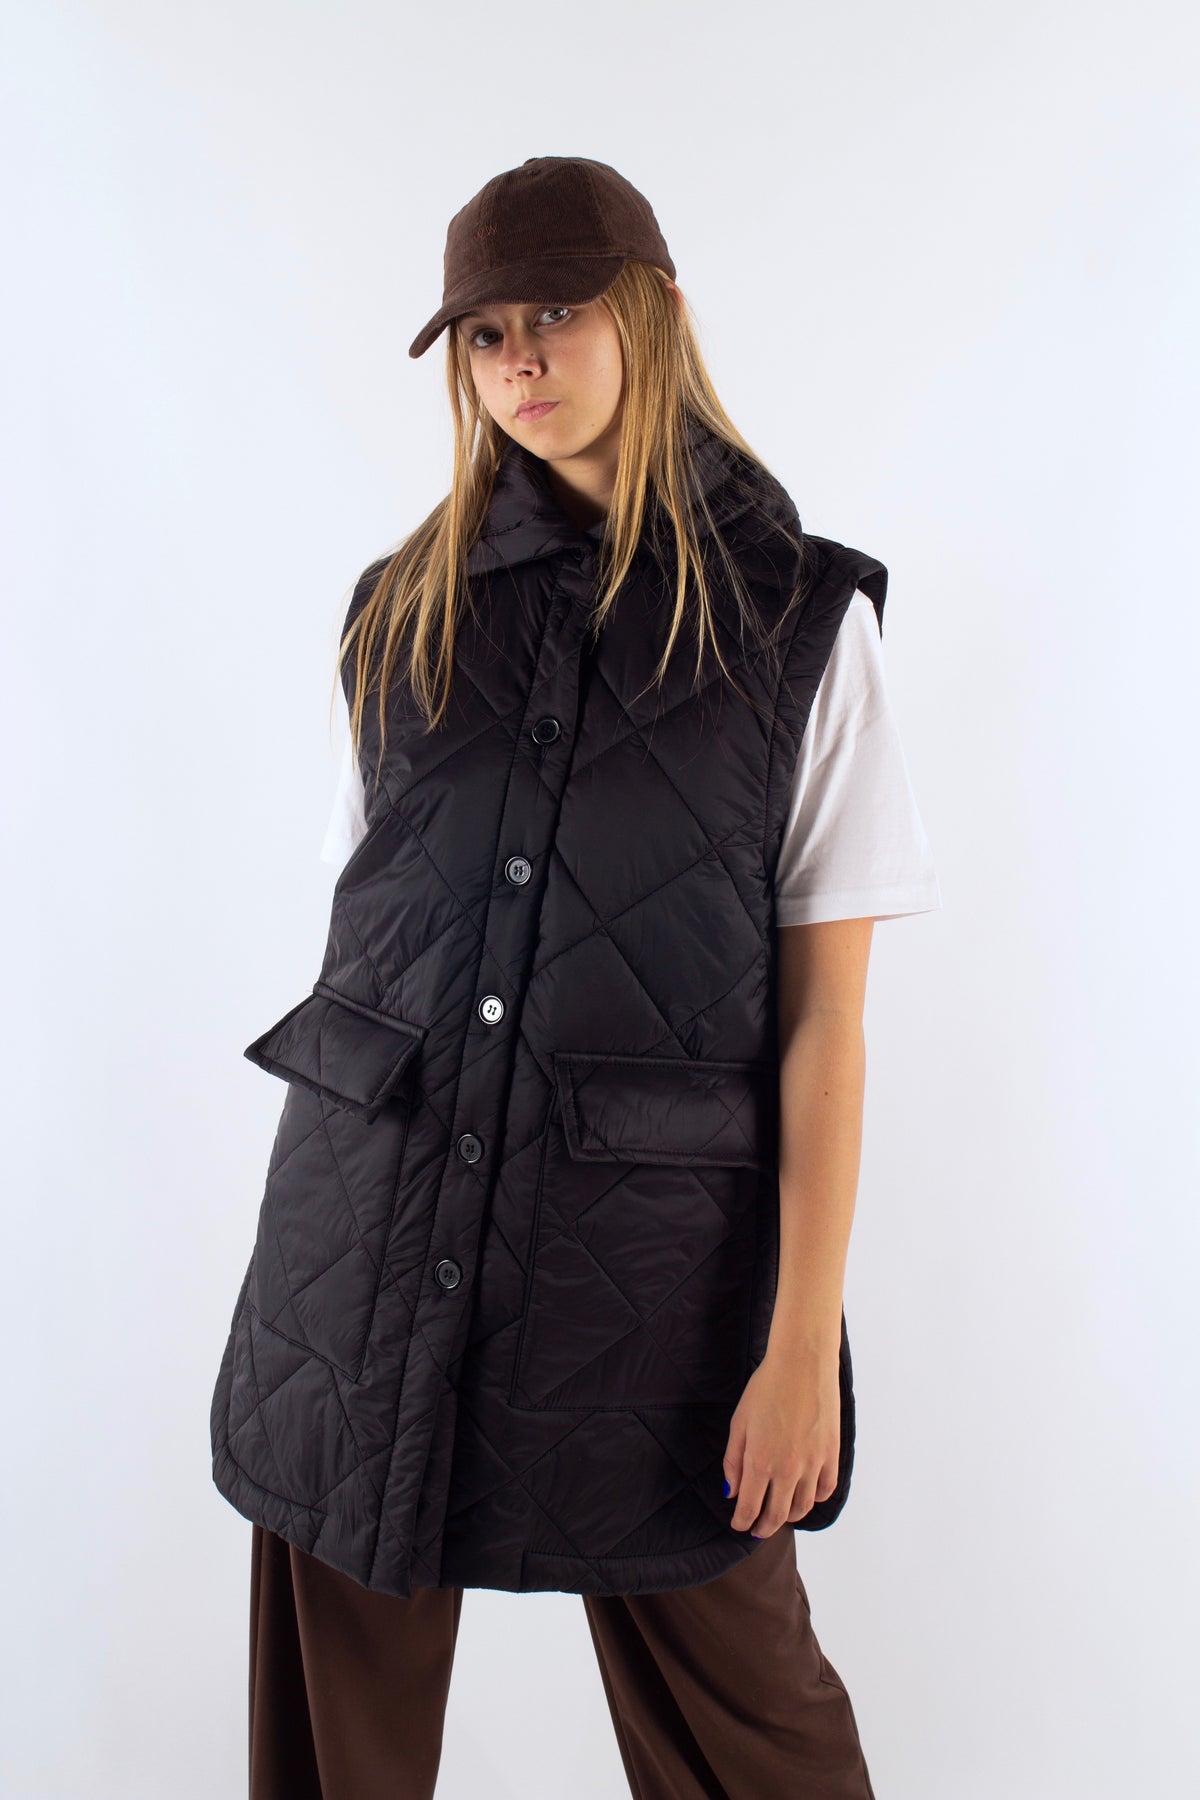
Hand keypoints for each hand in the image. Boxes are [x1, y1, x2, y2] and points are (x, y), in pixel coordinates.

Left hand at [722, 1345, 840, 1536]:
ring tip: (781, 1514)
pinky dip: (814, 1498)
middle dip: (764, 1526)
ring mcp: (813, 1463)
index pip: (750, 1508)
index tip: (739, 1525)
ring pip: (803, 1507)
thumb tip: (731, 1493)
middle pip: (777, 1515)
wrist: (802, 1364)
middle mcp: (788, 1469)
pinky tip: (805, 1495)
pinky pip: (825, 1489)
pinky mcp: (831, 1454)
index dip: (742, 1521)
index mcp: (760, 1462)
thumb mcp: (739, 1423)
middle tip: (758, 1529)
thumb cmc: (766, 1389)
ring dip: (789, 1516)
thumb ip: (733, 1462)